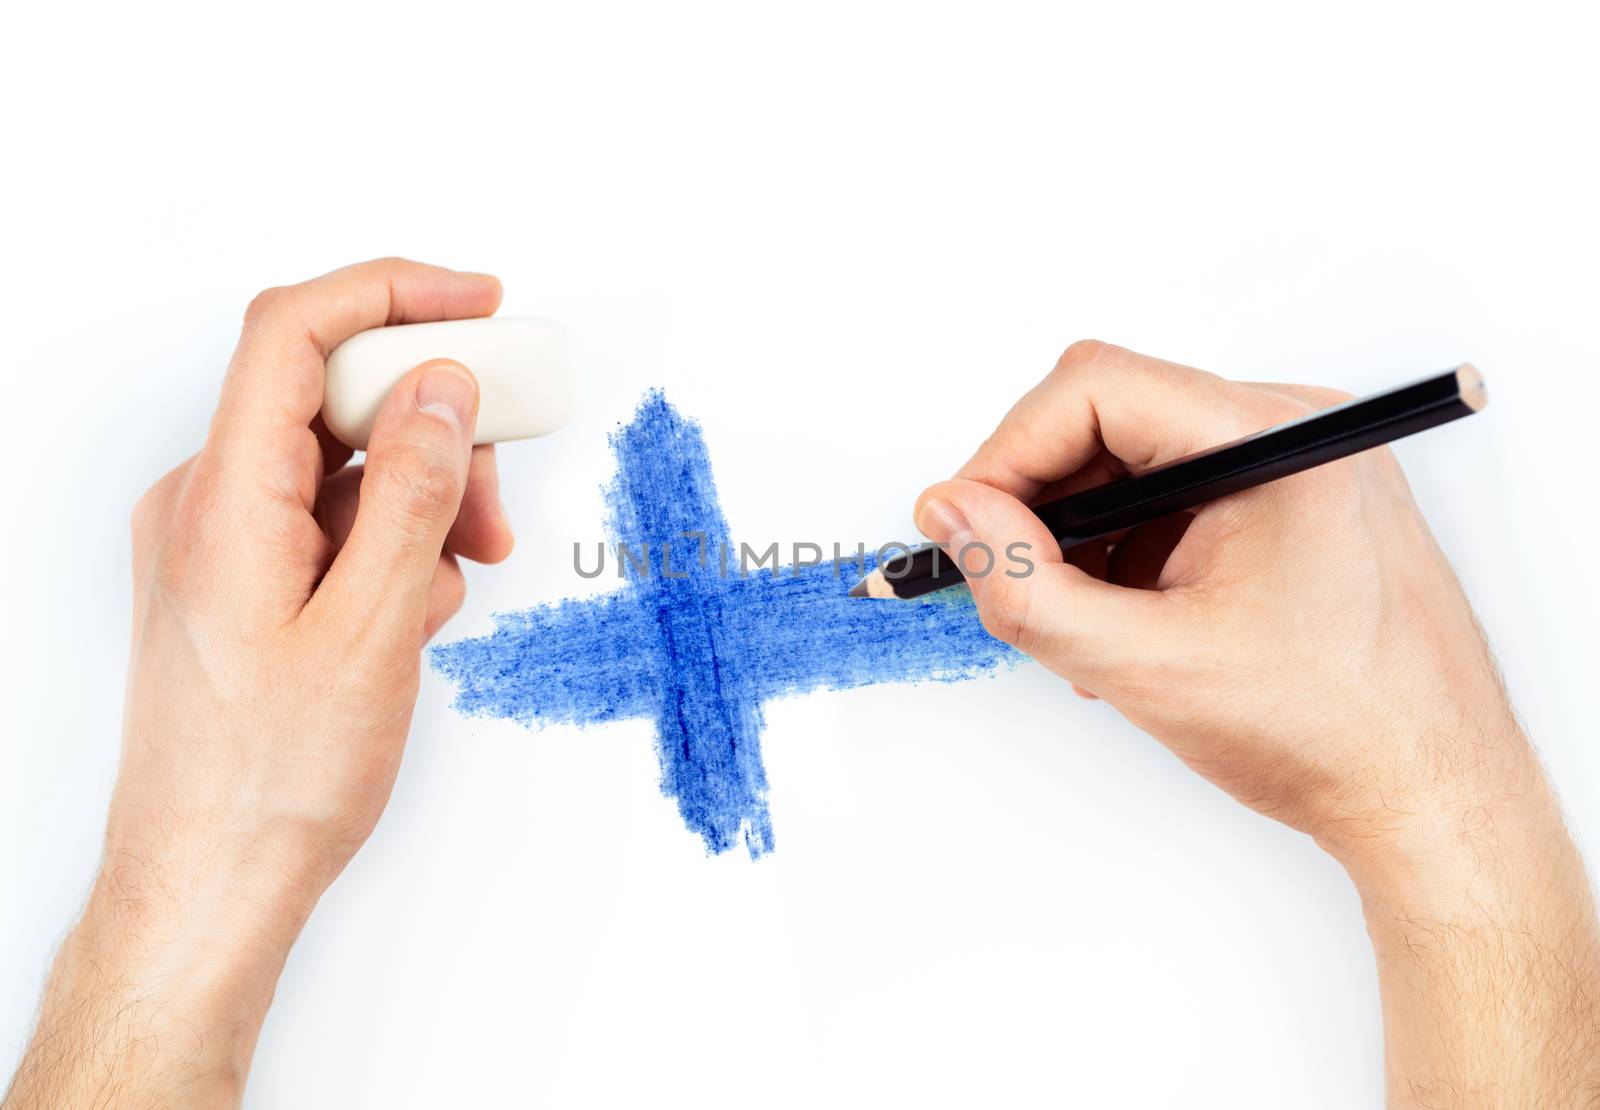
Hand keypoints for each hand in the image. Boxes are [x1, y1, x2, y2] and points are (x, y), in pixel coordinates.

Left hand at [4, 259, 511, 1107]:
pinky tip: (414, 610)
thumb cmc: (272, 780)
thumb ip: (411, 493)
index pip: (295, 331)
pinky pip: (331, 518)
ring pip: (344, 463)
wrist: (210, 882)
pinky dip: (391, 542)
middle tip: (498, 498)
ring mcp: (225, 541)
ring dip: (423, 499)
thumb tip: (444, 389)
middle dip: (435, 429)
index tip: (481, 305)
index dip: (393, 293)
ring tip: (459, 576)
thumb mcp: (372, 627)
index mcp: (222, 497)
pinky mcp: (247, 578)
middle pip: (335, 398)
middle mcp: (210, 501)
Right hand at [917, 340, 1599, 1102]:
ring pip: (1134, 459)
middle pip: (1110, 415)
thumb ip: (1025, 584)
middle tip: (1013, 581)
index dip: (1008, 453)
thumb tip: (950, 512)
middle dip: (1043, 501)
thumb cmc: (1331, 733)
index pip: (1094, 389)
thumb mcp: (1144, 666)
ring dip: (1083, 534)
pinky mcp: (1291, 499)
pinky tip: (1128, 622)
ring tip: (1085, 625)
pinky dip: (1128, 550)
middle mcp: (1293, 431)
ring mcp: (1297, 463)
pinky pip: (1174, 493)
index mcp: (1275, 444)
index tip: (966, 524)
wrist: (1430, 793)